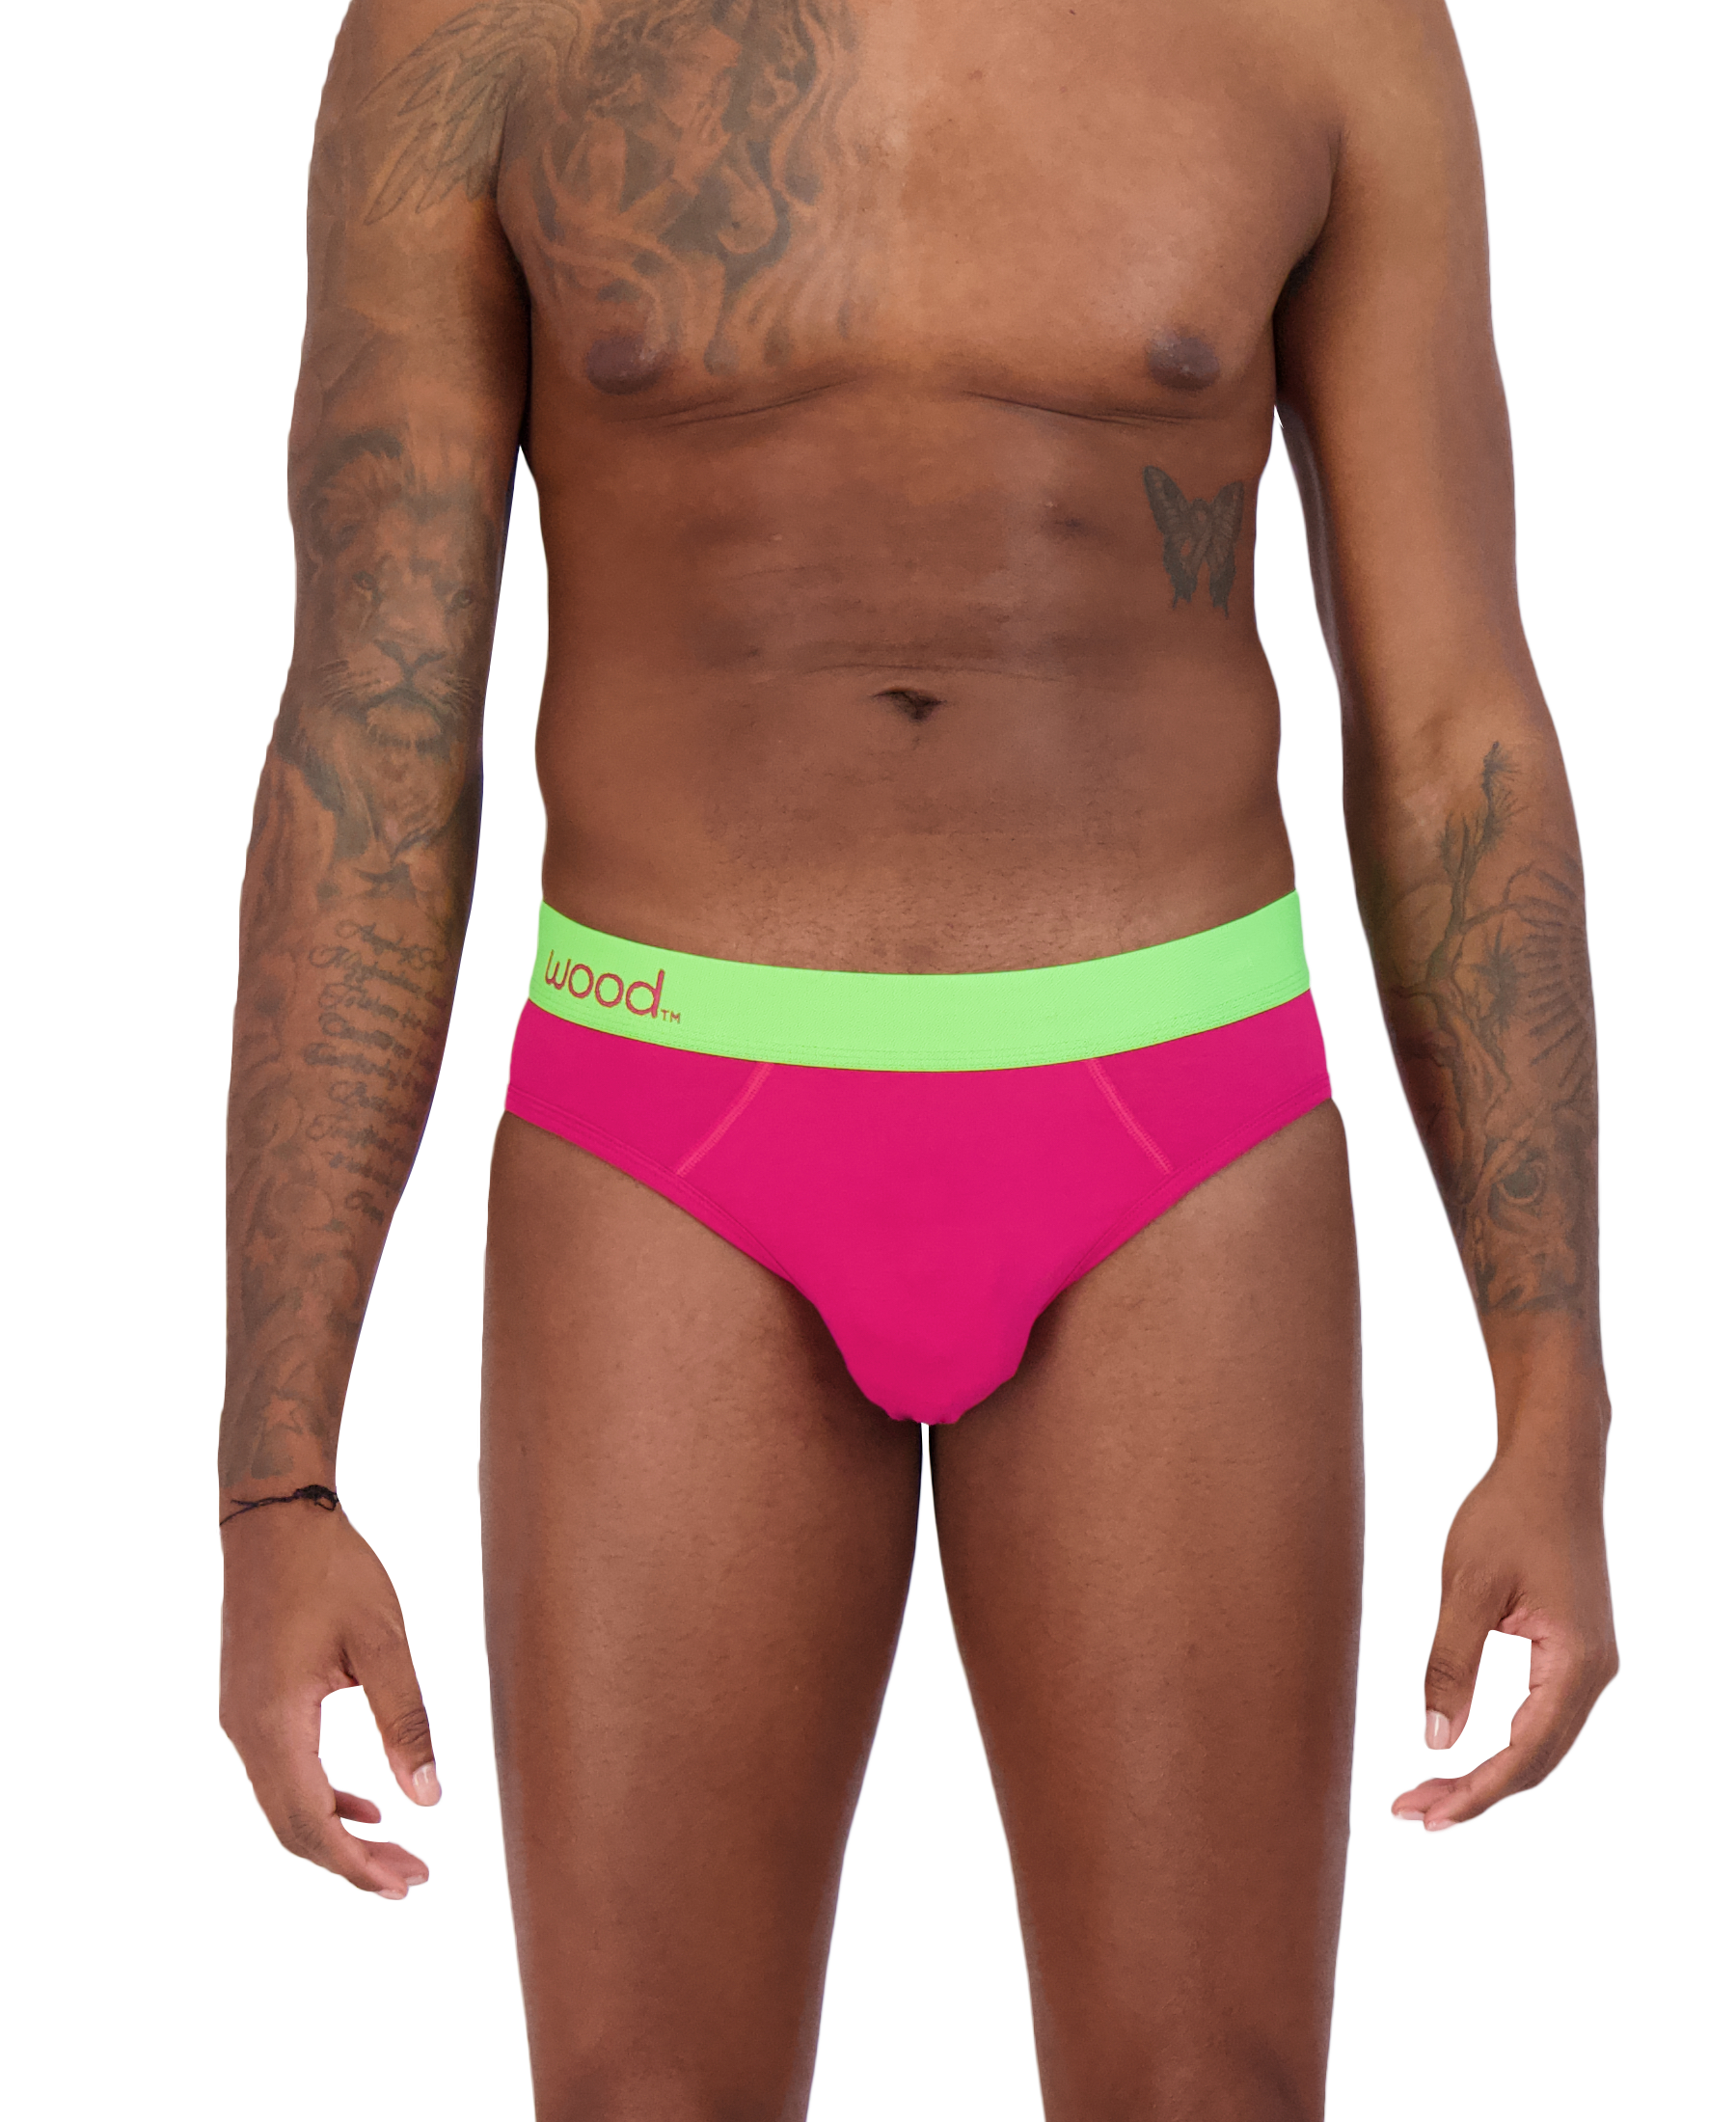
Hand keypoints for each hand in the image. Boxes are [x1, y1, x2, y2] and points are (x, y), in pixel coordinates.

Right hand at [218, 1501, 440, 1897]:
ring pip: (284, 1805)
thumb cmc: (331, 1570)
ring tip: (397, 1851)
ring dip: (338, 1834)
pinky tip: (362, 1804)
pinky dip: (321, 1799)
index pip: (310, 1825)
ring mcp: (240, 1721)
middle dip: (351, 1863)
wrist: (274, 1520)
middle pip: (292, 1828)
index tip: (406, 1885)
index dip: (357, 1867)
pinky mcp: (248, 1706)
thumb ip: (405, 1721)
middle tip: (412, 1878)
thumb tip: (428, 1799)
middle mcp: (244, 1733)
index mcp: (273, 1724)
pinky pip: (280, 1774)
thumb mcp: (382, 1642)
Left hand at [1389, 1446, 1617, 1834]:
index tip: (1426, 1817)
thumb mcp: (1469, 1587)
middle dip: (1476, 1794)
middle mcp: (1595, 1674)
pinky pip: (1541, 1717)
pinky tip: (1463, 1758)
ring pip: (1541, 1744)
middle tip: (1411, 1814)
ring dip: (1487, 1774)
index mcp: (1578, 1664)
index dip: (1476, 1793)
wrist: (1552, 1464)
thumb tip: (1435, 1743)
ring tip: (1426, 1795)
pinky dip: (1502, 1744)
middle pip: (1538, 1762)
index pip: (1527, 1755)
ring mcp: (1589, 1665)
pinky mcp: (1574, 1652)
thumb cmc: (1509, 1515)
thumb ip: (1452, 1665)